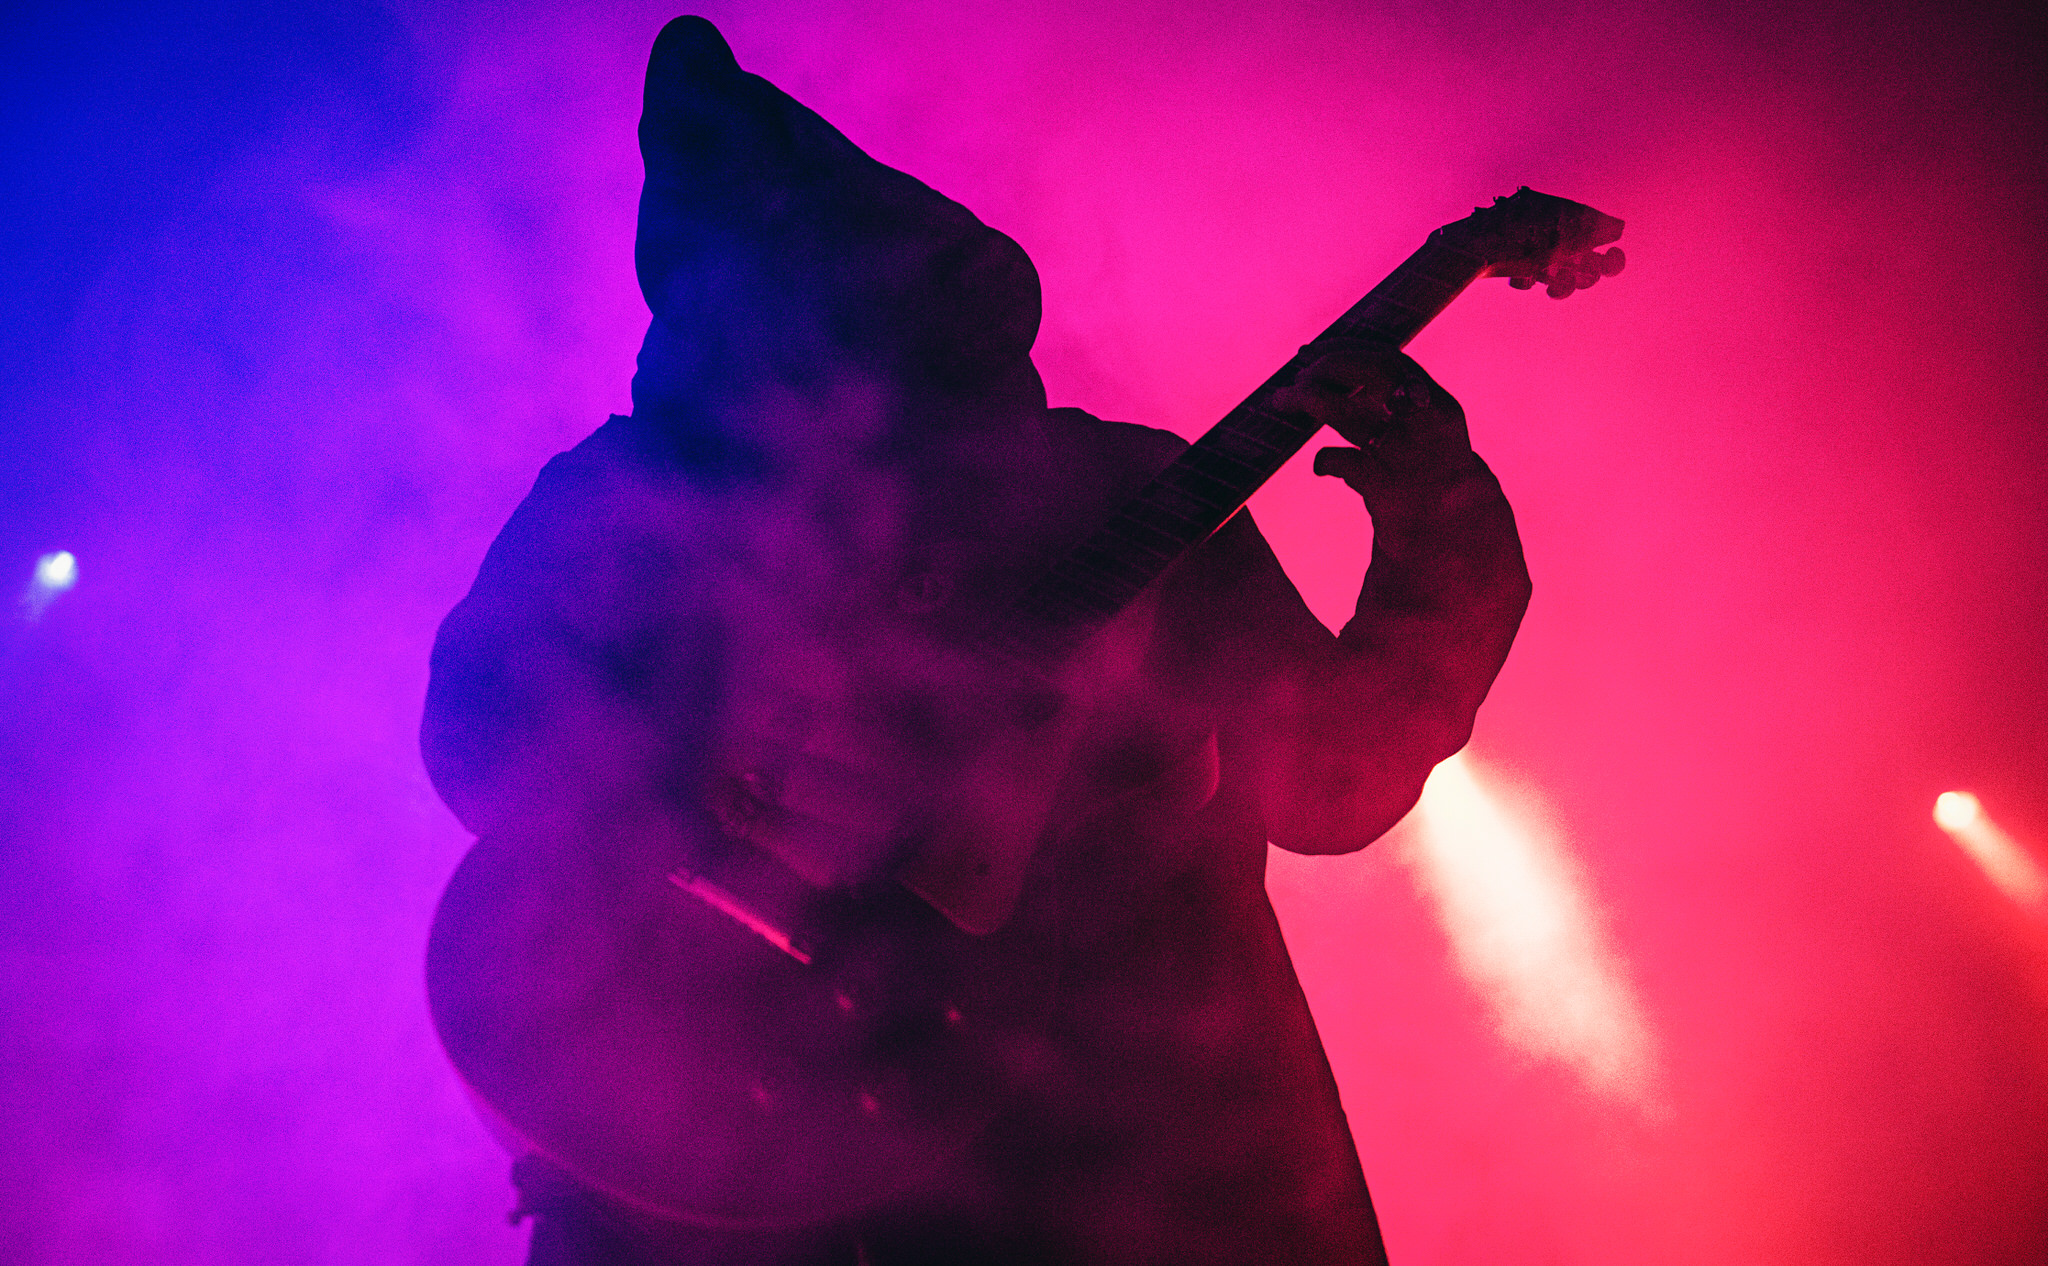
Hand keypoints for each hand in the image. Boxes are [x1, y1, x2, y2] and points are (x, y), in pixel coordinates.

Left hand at [1269, 340, 1479, 509]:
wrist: (1459, 530)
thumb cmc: (1428, 474)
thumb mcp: (1420, 432)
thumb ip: (1385, 403)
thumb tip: (1325, 370)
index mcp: (1437, 405)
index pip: (1387, 359)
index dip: (1343, 350)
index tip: (1309, 352)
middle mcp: (1426, 425)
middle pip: (1373, 375)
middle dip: (1328, 367)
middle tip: (1299, 379)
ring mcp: (1409, 458)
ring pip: (1350, 414)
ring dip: (1312, 400)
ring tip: (1285, 400)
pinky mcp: (1390, 492)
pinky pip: (1344, 463)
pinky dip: (1325, 459)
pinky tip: (1321, 465)